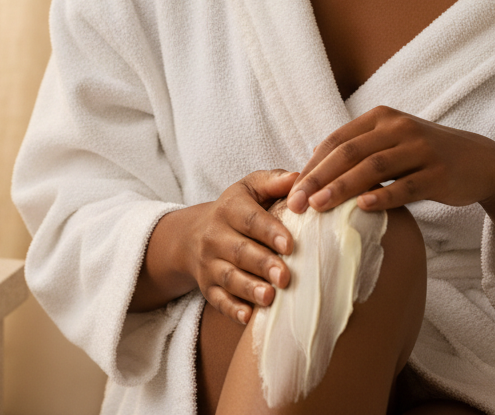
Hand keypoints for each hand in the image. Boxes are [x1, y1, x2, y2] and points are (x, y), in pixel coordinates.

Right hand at [188, 169, 297, 323]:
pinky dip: (232, 309)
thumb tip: (302, 178)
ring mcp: (209, 264)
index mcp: (229, 208)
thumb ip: (274, 182)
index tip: (290, 244)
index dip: (269, 231)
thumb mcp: (249, 189)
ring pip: (228, 277)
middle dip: (262, 264)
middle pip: (239, 251)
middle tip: (285, 276)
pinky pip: (217, 300)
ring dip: (249, 288)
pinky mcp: (207, 288)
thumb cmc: (236, 210)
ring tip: (270, 297)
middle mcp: (215, 236)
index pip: (248, 219)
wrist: (193, 235)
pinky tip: (248, 316)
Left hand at [286, 106, 494, 213]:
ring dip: (342, 188)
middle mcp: (399, 128)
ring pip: (374, 168)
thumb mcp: (391, 142)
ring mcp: (421, 149)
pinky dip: (384, 196)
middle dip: (318, 178)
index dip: (311, 165)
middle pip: (349, 153)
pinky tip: (363, 208)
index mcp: (381, 118)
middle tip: (295, 202)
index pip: (337, 140)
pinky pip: (407, 186)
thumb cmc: (425, 155)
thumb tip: (312, 164)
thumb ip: (357, 149)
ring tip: (318, 206)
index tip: (289, 189)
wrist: (481, 161)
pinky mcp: (440, 173)